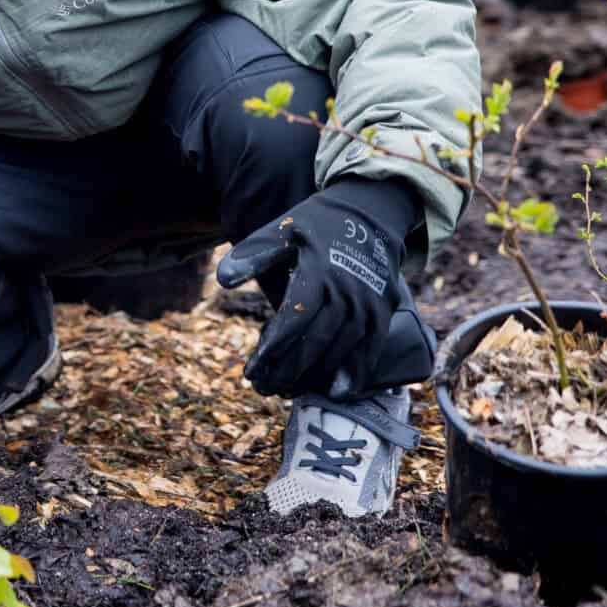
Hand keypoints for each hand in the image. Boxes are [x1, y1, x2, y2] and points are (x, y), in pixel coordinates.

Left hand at [216, 181, 434, 397]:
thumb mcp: (280, 232)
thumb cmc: (314, 226)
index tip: (252, 371)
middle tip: (263, 389)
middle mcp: (346, 292)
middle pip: (315, 342)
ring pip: (341, 350)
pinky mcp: (382, 312)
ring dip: (314, 376)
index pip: (293, 321)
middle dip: (288, 370)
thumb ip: (252, 256)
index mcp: (318, 273)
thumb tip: (223, 280)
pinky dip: (357, 374)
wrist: (367, 213)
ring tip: (288, 392)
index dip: (273, 350)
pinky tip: (337, 392)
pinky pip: (371, 349)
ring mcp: (368, 304)